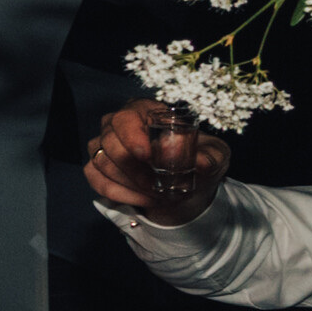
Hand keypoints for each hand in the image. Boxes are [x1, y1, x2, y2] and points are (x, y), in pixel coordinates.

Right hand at [87, 98, 230, 226]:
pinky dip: (120, 194)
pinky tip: (144, 199)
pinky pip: (97, 181)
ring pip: (102, 163)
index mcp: (145, 111)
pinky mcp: (97, 167)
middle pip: (110, 143)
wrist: (188, 184)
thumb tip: (199, 163)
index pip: (125, 118)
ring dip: (130, 184)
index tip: (147, 156)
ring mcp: (103, 146)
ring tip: (157, 194)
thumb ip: (209, 157)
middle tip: (157, 186)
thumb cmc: (199, 160)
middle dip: (134, 169)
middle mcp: (118, 125)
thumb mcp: (215, 156)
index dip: (131, 137)